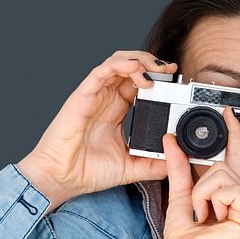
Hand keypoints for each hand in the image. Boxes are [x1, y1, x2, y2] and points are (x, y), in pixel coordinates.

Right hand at [17, 51, 178, 203]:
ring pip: (118, 62)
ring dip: (140, 60)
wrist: (61, 178)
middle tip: (171, 70)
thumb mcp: (131, 167)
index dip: (158, 77)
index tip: (175, 80)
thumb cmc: (87, 171)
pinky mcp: (83, 95)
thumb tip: (178, 160)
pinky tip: (137, 69)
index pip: (140, 84)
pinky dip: (121, 64)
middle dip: (153, 64)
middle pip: (131, 67)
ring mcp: (95, 95)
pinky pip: (102, 71)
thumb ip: (154, 164)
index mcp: (116, 110)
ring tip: (156, 69)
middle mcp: (106, 98)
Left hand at [161, 105, 239, 238]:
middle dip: (202, 186)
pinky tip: (213, 222)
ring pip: (223, 176)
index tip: (227, 111)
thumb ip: (178, 167)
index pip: (236, 159)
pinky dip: (210, 202)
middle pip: (225, 166)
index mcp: (234, 197)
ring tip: (204, 218)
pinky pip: (227, 190)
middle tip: (199, 212)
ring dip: (202, 195)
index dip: (233, 135)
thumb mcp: (179, 196)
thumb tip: (170, 139)